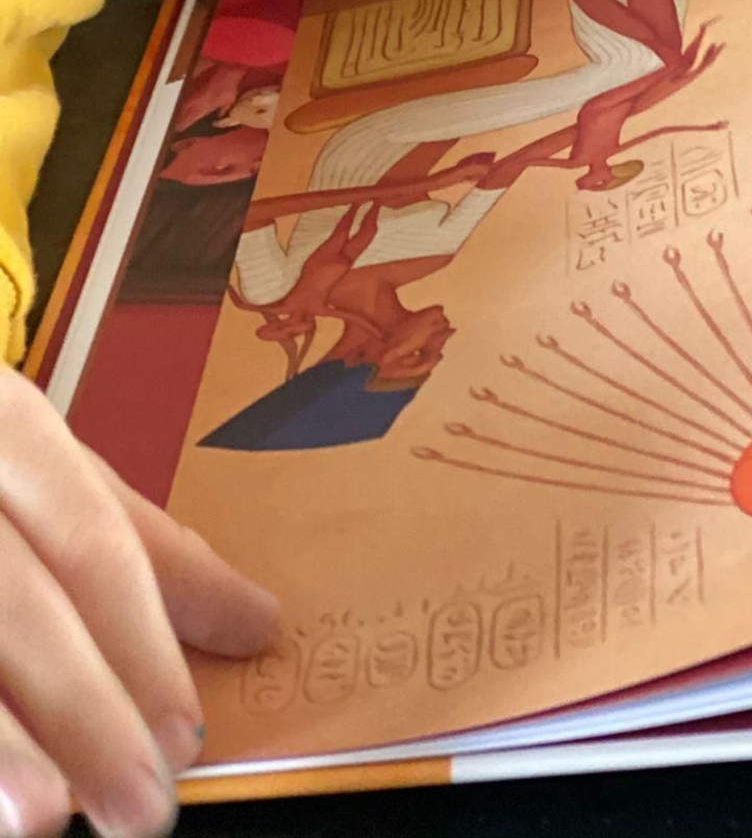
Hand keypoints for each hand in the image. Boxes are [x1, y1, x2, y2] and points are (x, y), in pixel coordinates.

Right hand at [0, 368, 280, 837]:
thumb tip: (255, 621)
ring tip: (45, 815)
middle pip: (18, 603)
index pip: (88, 537)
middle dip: (85, 711)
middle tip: (141, 804)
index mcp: (5, 424)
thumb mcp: (47, 470)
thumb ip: (144, 543)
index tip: (186, 734)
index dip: (140, 639)